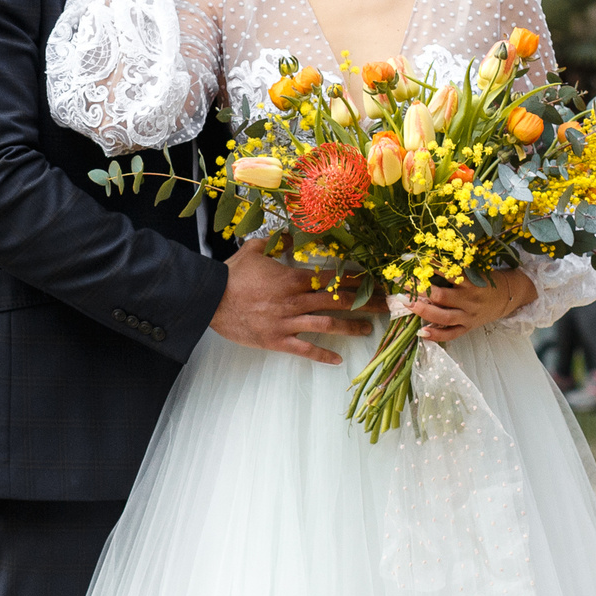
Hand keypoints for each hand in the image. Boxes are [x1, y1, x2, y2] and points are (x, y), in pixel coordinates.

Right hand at [208, 243, 372, 364]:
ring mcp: (288, 322)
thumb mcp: (254, 250)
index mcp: (293, 278)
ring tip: (369, 330)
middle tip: (385, 305)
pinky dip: (322, 355)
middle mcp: (296, 300)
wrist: (211, 299)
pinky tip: (338, 360)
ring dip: (351, 328)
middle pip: (338, 301)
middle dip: (365, 303)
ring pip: (328, 325)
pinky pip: (305, 350)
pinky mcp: (277, 340)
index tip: (374, 281)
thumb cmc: (232, 274)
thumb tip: (291, 235)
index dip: (356, 279)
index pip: (333, 278)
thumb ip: (276, 242)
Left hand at [410, 269, 536, 342]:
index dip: (429, 265)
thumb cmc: (487, 280)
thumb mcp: (475, 269)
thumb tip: (426, 258)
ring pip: (444, 317)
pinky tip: (421, 332)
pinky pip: (451, 334)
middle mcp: (470, 300)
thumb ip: (455, 267)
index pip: (447, 272)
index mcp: (472, 282)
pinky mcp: (468, 328)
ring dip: (422, 310)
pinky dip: (436, 335)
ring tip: (406, 303)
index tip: (411, 258)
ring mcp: (469, 316)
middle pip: (441, 296)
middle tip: (400, 282)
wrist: (508, 297)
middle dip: (419, 289)